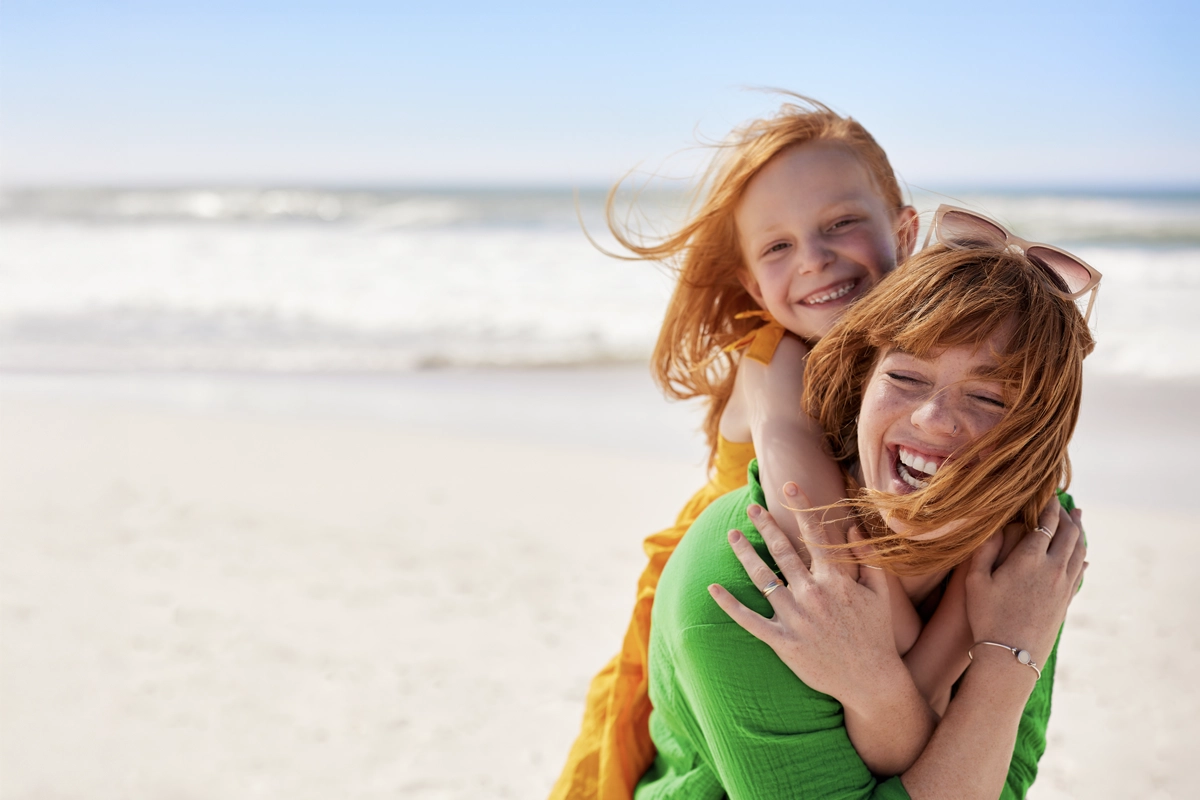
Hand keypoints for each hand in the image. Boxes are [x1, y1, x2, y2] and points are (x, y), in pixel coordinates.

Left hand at [707, 484, 902, 706]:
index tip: (789, 486)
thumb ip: (867, 559)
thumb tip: (852, 529)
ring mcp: (795, 618)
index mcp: (835, 580)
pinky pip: (749, 619)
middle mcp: (811, 594)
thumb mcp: (880, 594)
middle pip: (782, 551)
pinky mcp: (782, 641)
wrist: (871, 681)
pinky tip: (713, 588)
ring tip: (731, 535)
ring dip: (744, 554)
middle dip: (765, 525)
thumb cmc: (876, 636)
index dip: (801, 507)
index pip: (814, 534)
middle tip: (751, 507)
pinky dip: (729, 604)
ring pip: (762, 578)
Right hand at [965, 497, 1087, 667]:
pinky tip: (1084, 556)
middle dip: (1066, 514)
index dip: (1049, 505)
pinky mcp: (1067, 600)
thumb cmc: (987, 616)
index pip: (1046, 523)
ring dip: (1079, 532)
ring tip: (1078, 518)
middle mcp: (1052, 568)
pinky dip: (1082, 557)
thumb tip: (992, 526)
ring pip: (1078, 550)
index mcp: (1029, 558)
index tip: (1048, 493)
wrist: (1012, 655)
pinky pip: (1080, 572)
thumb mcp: (975, 581)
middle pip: (1068, 533)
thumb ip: (984, 550)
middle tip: (1063, 502)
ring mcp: (1063, 585)